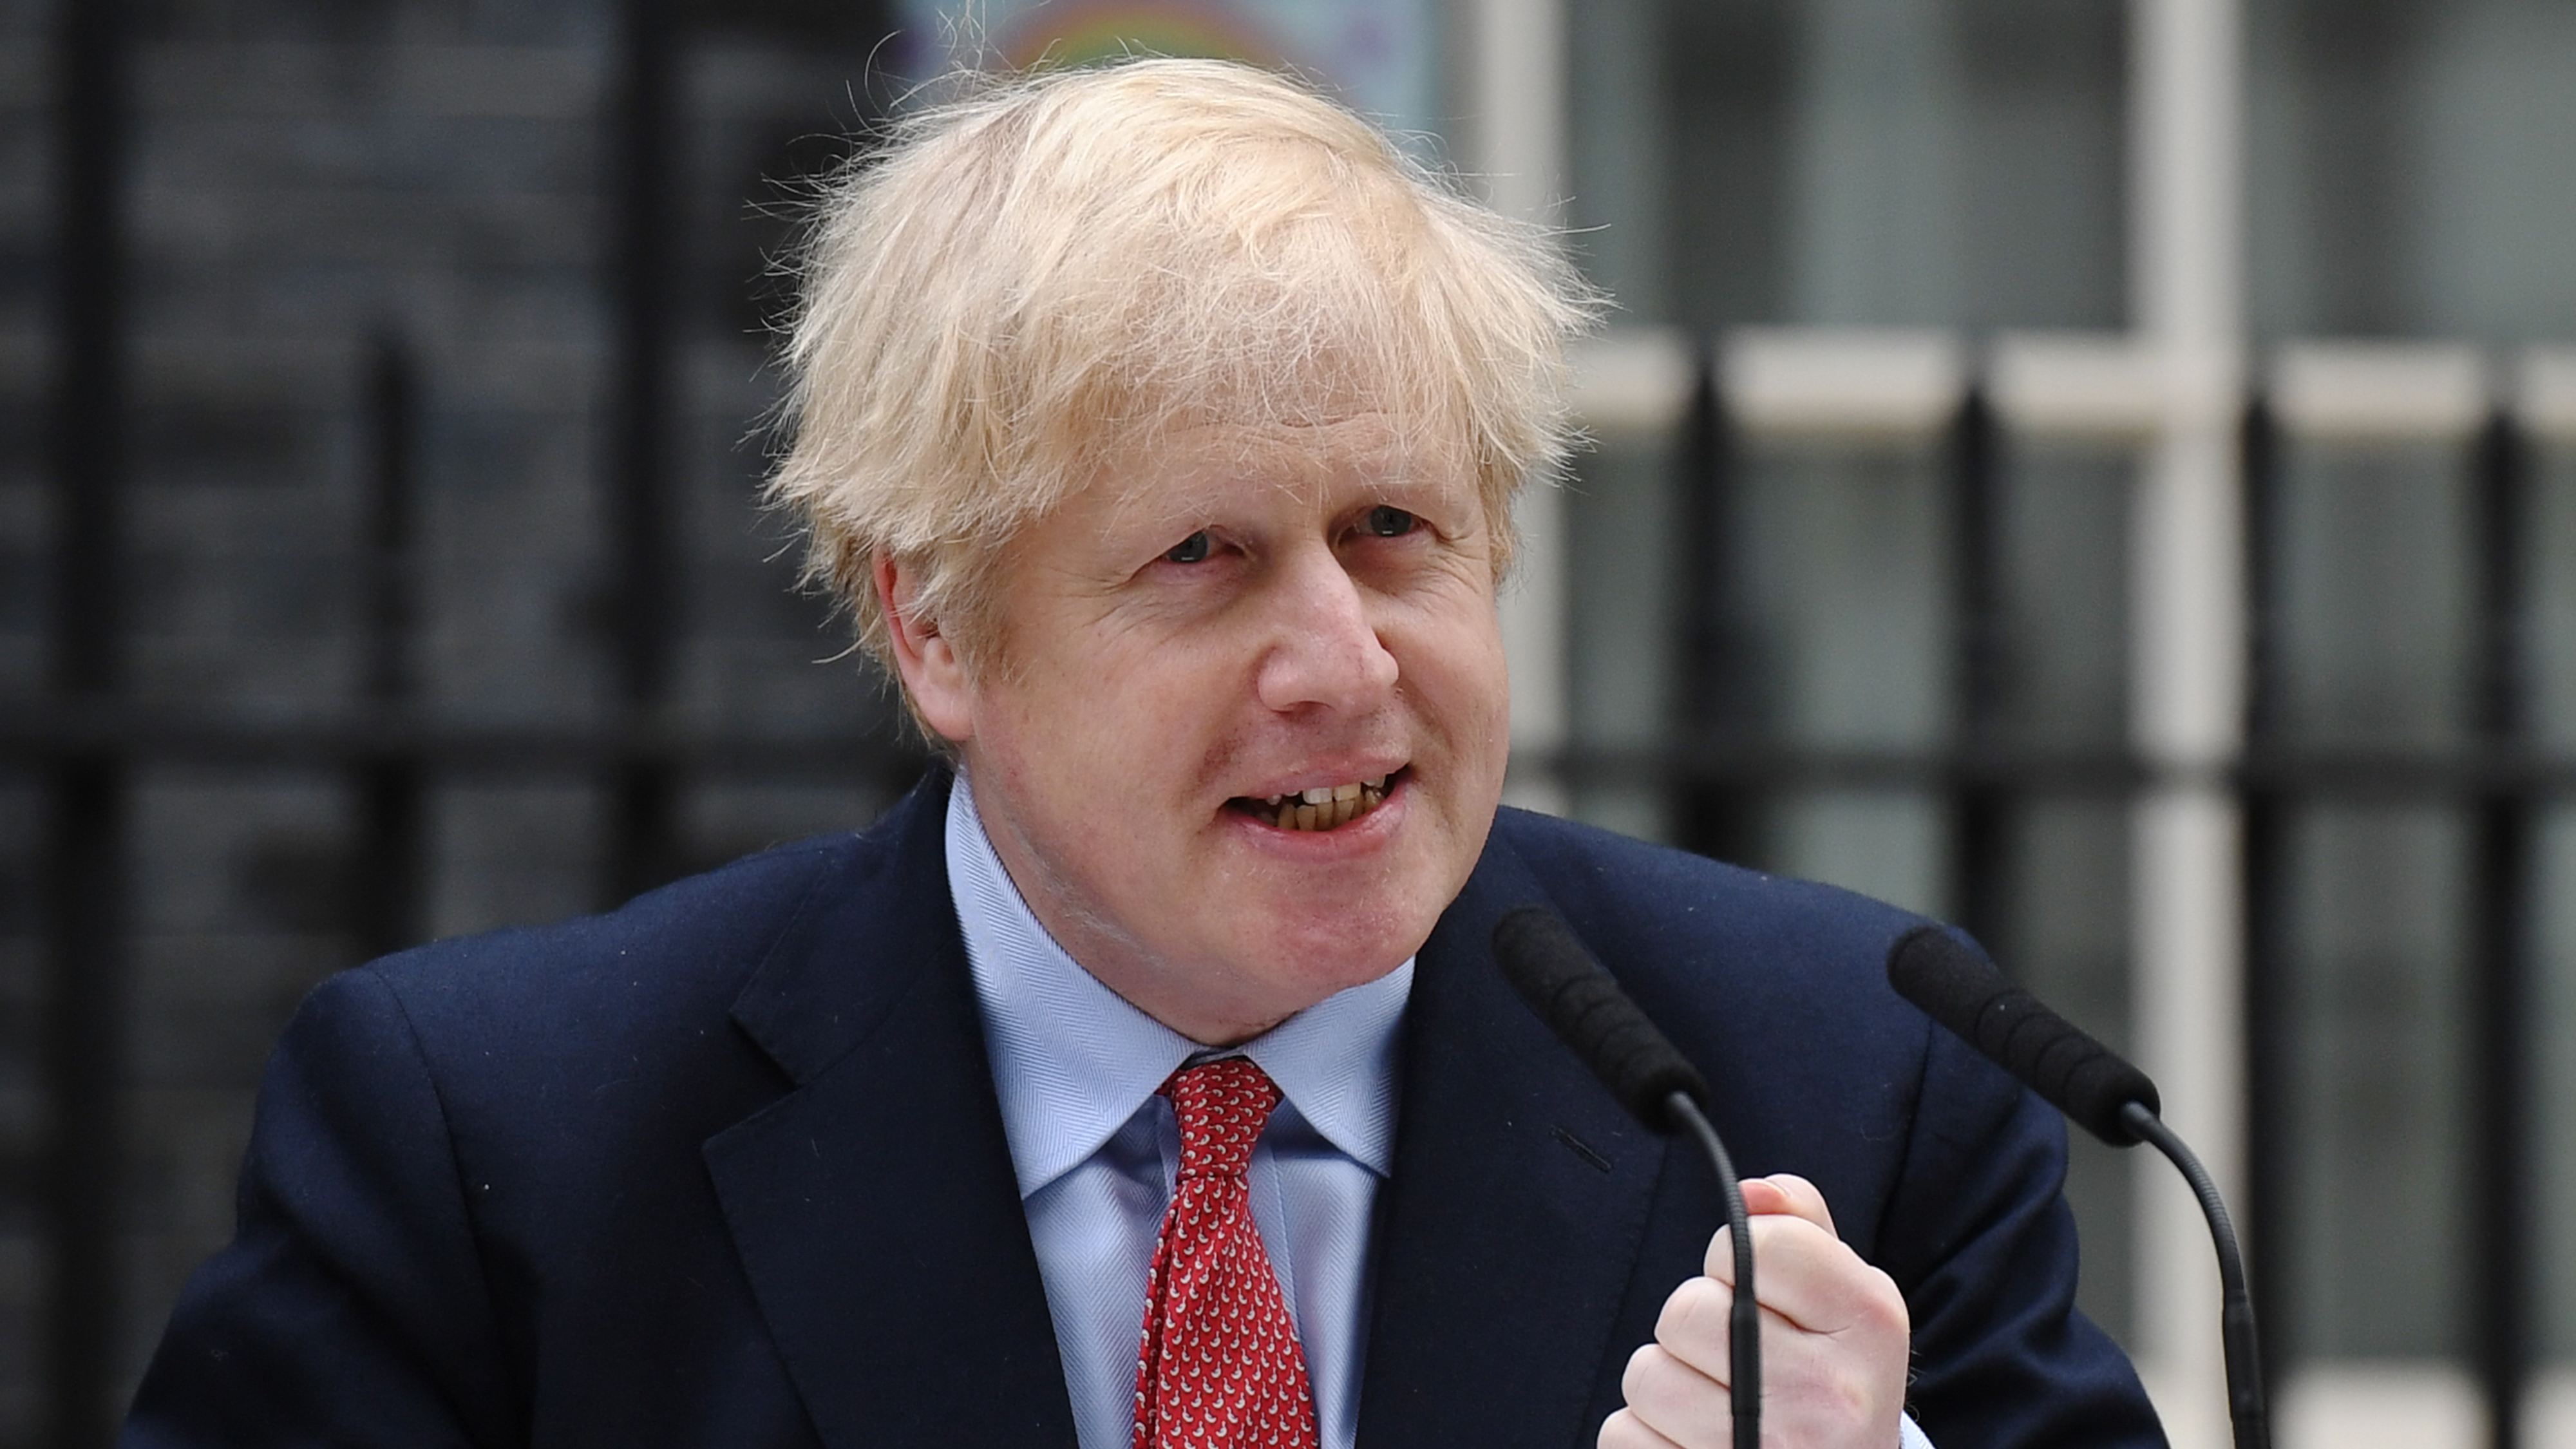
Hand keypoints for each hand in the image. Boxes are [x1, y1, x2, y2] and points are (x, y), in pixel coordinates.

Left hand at [1600, 1174, 1909, 1448]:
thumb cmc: (1835, 1379)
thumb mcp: (1847, 1300)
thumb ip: (1801, 1228)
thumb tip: (1750, 1193)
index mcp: (1868, 1323)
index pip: (1755, 1244)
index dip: (1735, 1260)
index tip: (1755, 1292)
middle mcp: (1829, 1392)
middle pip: (1686, 1311)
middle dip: (1695, 1325)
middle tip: (1733, 1357)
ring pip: (1647, 1375)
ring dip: (1667, 1383)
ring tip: (1717, 1405)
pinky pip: (1623, 1434)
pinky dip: (1647, 1436)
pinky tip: (1696, 1443)